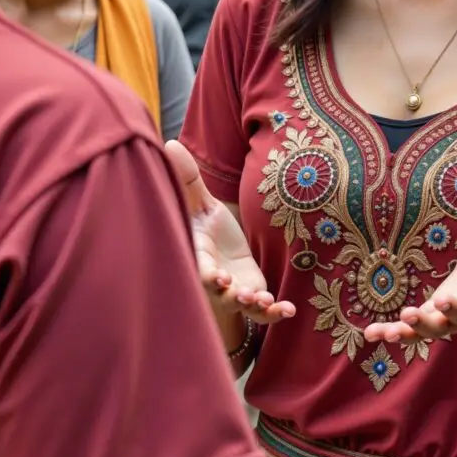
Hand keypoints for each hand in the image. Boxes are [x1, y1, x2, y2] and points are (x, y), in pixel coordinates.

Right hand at [165, 140, 294, 325]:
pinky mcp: (253, 294)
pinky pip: (263, 310)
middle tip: (240, 294)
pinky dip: (274, 313)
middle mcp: (215, 277)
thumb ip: (186, 178)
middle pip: (219, 292)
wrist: (221, 241)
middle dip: (229, 295)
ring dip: (253, 305)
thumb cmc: (204, 222)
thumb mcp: (198, 200)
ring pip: (242, 304)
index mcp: (200, 255)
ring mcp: (234, 289)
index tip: (216, 277)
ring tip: (266, 302)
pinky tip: (289, 311)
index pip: (200, 268)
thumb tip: (168, 144)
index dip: (207, 275)